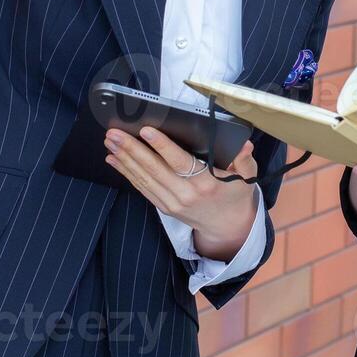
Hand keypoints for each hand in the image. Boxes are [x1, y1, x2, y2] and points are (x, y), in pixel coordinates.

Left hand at [105, 127, 258, 255]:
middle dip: (132, 149)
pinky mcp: (164, 207)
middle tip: (114, 133)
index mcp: (206, 183)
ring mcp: (173, 203)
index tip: (146, 130)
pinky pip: (142, 188)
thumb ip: (243, 158)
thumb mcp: (246, 176)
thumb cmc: (236, 193)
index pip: (180, 162)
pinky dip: (126, 173)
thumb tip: (244, 143)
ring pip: (144, 179)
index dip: (162, 146)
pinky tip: (114, 159)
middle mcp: (186, 195)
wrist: (228, 226)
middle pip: (154, 169)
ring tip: (109, 141)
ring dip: (124, 159)